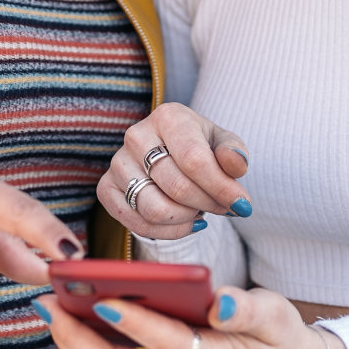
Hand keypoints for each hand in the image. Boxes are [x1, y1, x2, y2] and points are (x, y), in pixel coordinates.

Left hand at [35, 285, 348, 348]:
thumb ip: (246, 309)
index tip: (102, 298)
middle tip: (49, 304)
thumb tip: (222, 301)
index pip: (164, 340)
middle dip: (76, 338)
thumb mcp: (273, 315)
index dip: (132, 322)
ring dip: (72, 344)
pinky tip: (69, 320)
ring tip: (49, 308)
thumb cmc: (274, 337)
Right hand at [99, 101, 250, 238]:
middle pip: (177, 187)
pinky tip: (182, 222)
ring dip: (186, 219)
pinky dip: (166, 232)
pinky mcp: (106, 188)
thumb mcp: (224, 145)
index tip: (241, 204)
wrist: (171, 155)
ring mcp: (117, 162)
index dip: (220, 188)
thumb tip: (235, 165)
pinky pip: (136, 223)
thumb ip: (234, 154)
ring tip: (198, 210)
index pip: (194, 160)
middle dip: (207, 205)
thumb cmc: (202, 148)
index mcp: (169, 117)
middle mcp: (137, 135)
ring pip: (154, 209)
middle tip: (221, 207)